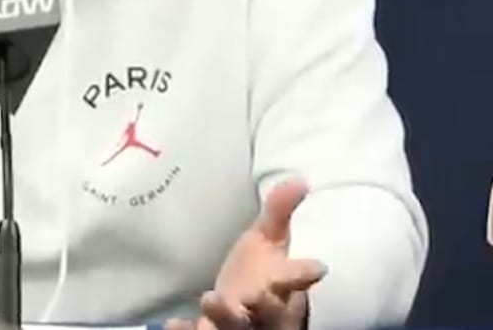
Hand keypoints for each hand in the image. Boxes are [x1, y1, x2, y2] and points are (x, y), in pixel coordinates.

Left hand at [170, 179, 325, 329]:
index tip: (318, 268)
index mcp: (280, 287)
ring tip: (210, 299)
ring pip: (235, 326)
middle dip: (264, 305)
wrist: (239, 307)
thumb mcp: (268, 239)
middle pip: (267, 312)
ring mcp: (237, 324)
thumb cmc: (258, 271)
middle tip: (255, 293)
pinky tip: (174, 322)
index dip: (303, 274)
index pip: (295, 281)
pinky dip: (188, 329)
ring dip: (223, 316)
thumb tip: (300, 178)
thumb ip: (280, 211)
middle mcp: (262, 311)